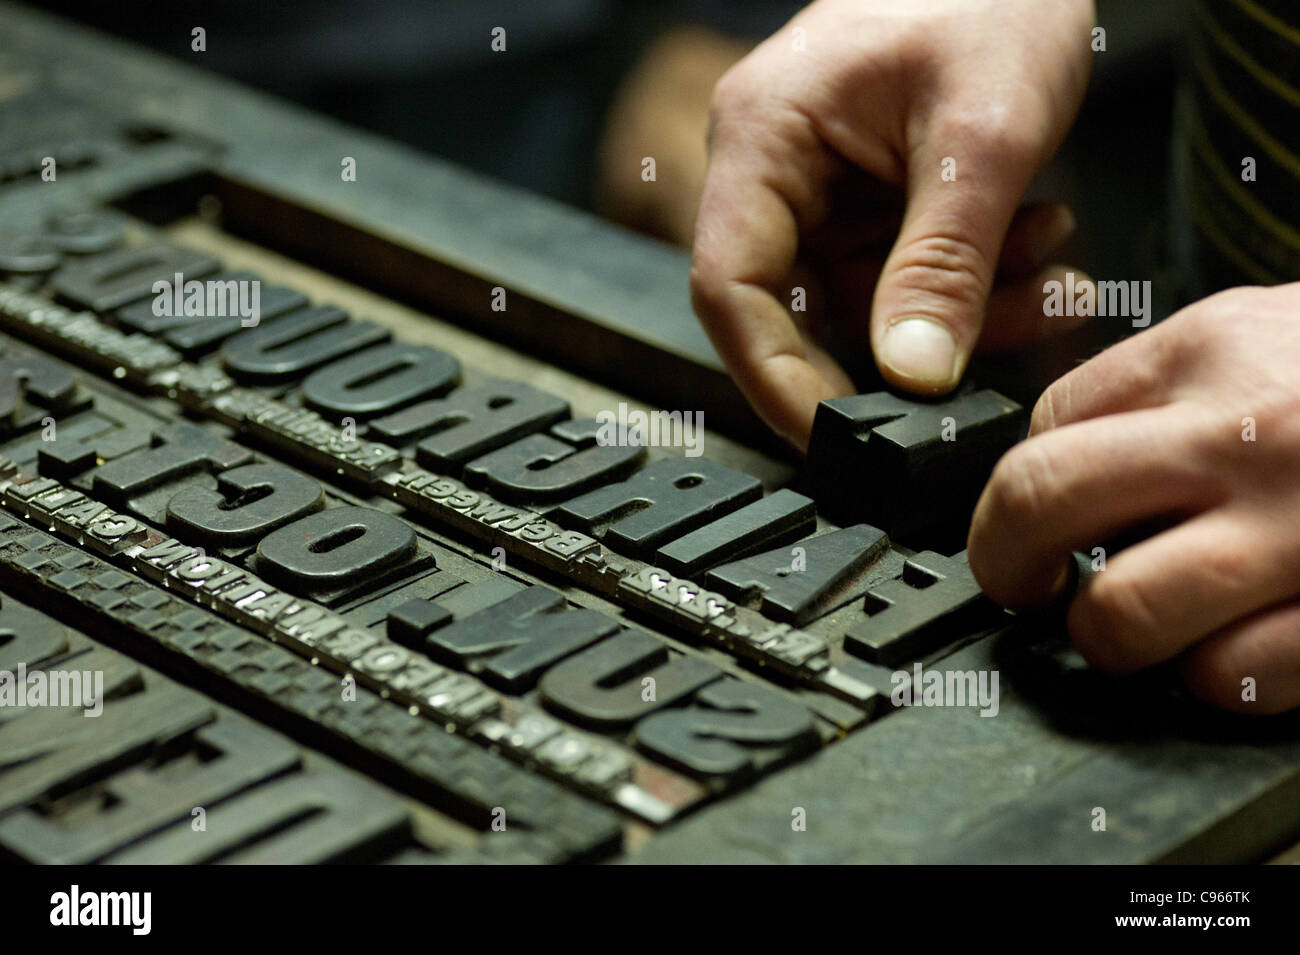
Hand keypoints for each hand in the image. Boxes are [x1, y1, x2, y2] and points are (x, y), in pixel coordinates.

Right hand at [690, 0, 1095, 448]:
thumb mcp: (983, 136)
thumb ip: (945, 265)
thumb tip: (911, 379)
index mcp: (762, 135)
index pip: (730, 287)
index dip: (773, 375)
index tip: (839, 433)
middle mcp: (771, 169)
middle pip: (798, 309)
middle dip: (898, 346)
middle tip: (983, 356)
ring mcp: (816, 188)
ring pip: (863, 306)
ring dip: (956, 312)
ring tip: (1045, 270)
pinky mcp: (863, 202)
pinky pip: (898, 279)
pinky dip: (969, 286)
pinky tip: (1036, 252)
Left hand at [968, 283, 1299, 713]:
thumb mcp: (1270, 332)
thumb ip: (1171, 386)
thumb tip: (1067, 453)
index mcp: (1210, 350)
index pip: (1046, 426)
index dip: (1018, 485)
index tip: (1027, 519)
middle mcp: (1242, 433)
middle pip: (1042, 500)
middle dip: (1007, 559)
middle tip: (1022, 583)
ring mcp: (1298, 529)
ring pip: (1124, 611)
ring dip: (1108, 635)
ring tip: (1128, 628)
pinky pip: (1236, 674)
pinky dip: (1215, 678)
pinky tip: (1230, 653)